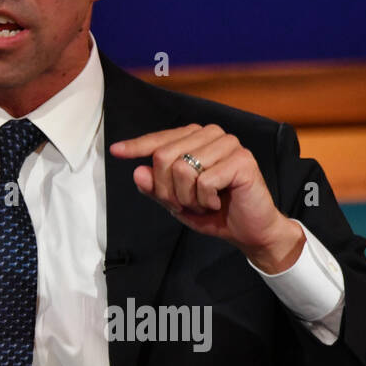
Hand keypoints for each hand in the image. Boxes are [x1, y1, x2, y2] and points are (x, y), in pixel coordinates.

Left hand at [110, 124, 303, 272]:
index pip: (159, 139)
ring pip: (182, 169)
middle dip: (168, 189)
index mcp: (195, 137)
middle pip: (164, 157)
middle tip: (185, 204)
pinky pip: (204, 181)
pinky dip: (205, 200)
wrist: (250, 231)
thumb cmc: (214, 212)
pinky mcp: (242, 160)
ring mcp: (228, 144)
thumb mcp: (176, 202)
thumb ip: (156, 187)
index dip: (137, 147)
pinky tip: (218, 202)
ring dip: (187, 197)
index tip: (116, 151)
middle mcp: (211, 134)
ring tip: (204, 203)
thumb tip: (138, 172)